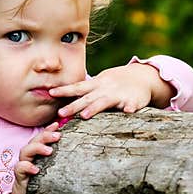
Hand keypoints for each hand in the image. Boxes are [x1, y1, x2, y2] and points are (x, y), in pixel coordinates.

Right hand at [10, 122, 60, 193]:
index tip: (58, 125)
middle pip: (34, 141)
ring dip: (37, 148)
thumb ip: (62, 160)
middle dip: (45, 136)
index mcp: (39, 153)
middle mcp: (30, 157)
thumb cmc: (44, 184)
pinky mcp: (19, 177)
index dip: (48, 130)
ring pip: (25, 151)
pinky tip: (36, 170)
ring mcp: (24, 166)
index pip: (42, 137)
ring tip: (49, 151)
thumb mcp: (55, 170)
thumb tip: (80, 151)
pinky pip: (20, 169)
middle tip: (58, 136)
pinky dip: (27, 167)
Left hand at [50, 63, 172, 119]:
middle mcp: (105, 90)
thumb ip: (85, 94)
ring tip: (85, 115)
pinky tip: (128, 111)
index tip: (51, 92)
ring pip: (105, 102)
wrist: (141, 77)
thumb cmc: (115, 85)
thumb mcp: (99, 85)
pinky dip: (130, 108)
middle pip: (87, 98)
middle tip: (61, 113)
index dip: (65, 90)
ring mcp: (119, 95)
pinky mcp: (134, 101)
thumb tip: (63, 105)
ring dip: (95, 108)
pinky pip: (132, 105)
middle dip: (74, 106)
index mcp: (96, 86)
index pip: (78, 87)